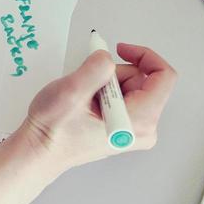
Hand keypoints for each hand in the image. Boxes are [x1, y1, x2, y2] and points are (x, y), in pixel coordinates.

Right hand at [16, 43, 177, 174]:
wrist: (39, 153)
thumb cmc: (53, 131)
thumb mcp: (72, 91)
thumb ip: (96, 68)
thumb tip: (107, 57)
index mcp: (138, 121)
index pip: (164, 77)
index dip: (144, 56)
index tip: (120, 50)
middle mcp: (142, 128)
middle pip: (144, 80)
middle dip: (115, 73)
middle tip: (88, 84)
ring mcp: (134, 129)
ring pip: (132, 86)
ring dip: (107, 82)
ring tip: (84, 98)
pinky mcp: (125, 128)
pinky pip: (124, 97)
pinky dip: (106, 91)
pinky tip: (87, 104)